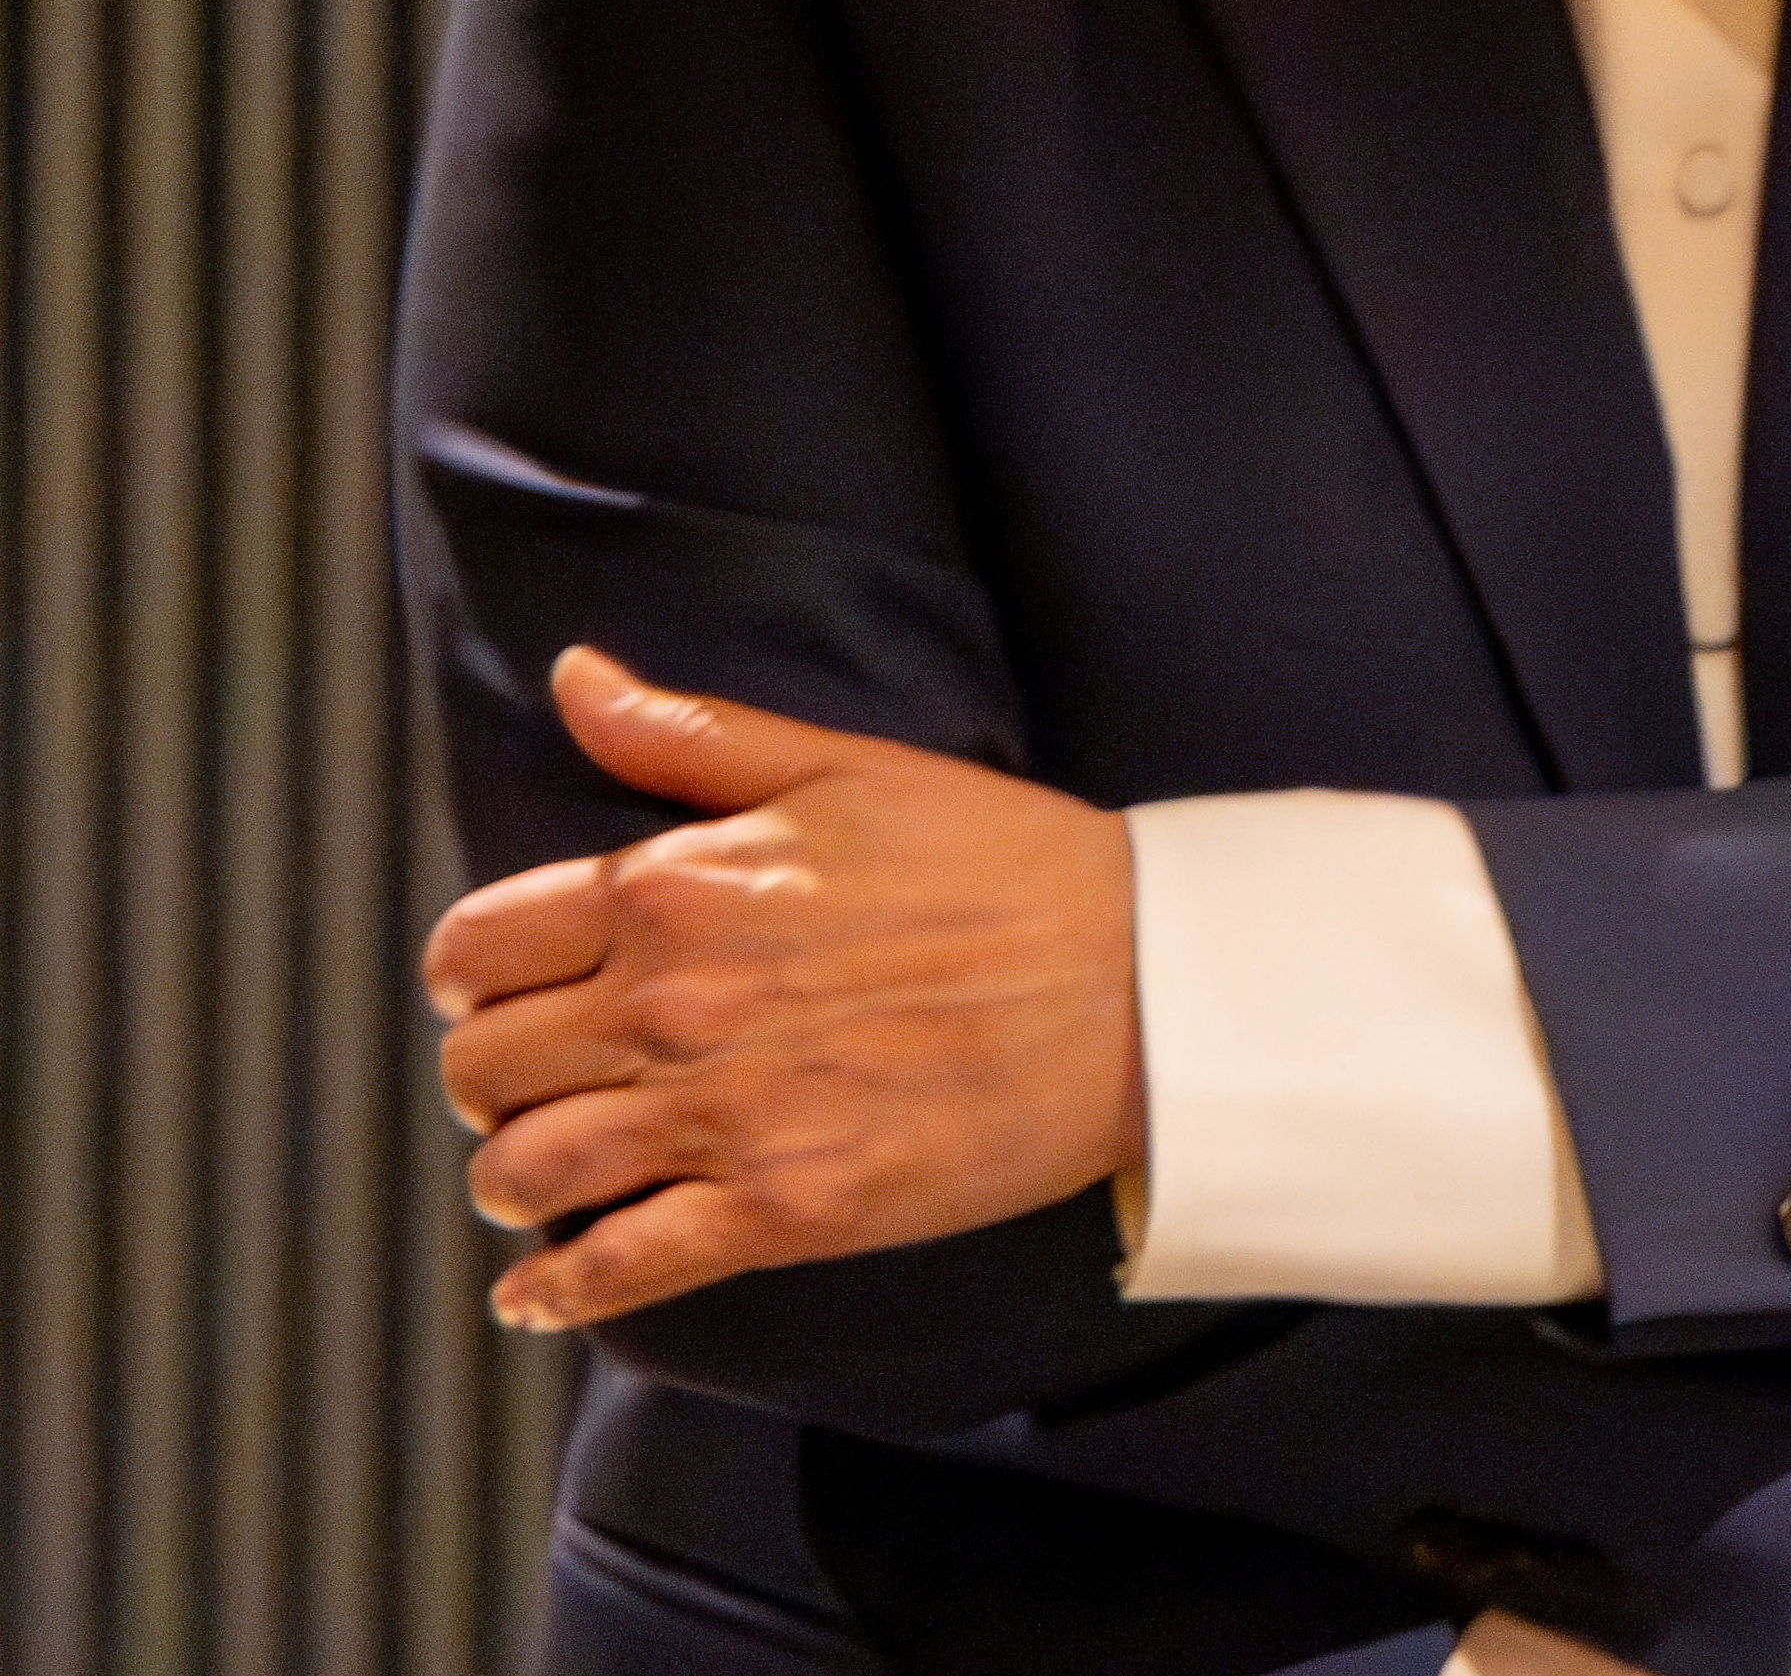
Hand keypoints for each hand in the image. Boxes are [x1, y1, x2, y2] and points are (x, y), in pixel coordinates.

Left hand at [422, 645, 1141, 1333]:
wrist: (1139, 985)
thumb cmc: (1006, 864)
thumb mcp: (847, 769)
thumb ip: (692, 734)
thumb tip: (576, 675)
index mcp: (677, 889)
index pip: (476, 948)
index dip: (472, 976)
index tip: (498, 993)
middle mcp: (672, 1006)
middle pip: (482, 1071)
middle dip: (490, 1080)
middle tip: (534, 1086)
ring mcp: (723, 1116)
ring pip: (525, 1173)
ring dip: (512, 1181)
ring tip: (540, 1179)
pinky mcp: (782, 1210)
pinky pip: (616, 1272)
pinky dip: (556, 1292)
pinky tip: (540, 1293)